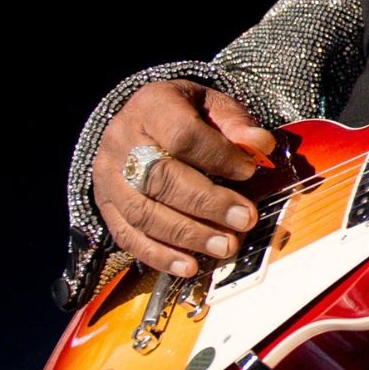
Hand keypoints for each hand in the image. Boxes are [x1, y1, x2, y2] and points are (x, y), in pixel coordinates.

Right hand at [92, 80, 276, 276]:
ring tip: (224, 246)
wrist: (138, 120)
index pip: (183, 136)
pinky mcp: (106, 207)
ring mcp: (109, 178)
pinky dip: (160, 255)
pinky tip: (189, 266)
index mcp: (151, 107)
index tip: (248, 171)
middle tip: (243, 220)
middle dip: (207, 204)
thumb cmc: (182, 113)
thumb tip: (262, 145)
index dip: (218, 157)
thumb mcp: (210, 104)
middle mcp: (122, 143)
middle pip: (161, 179)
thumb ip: (235, 123)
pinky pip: (128, 236)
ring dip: (187, 235)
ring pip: (143, 213)